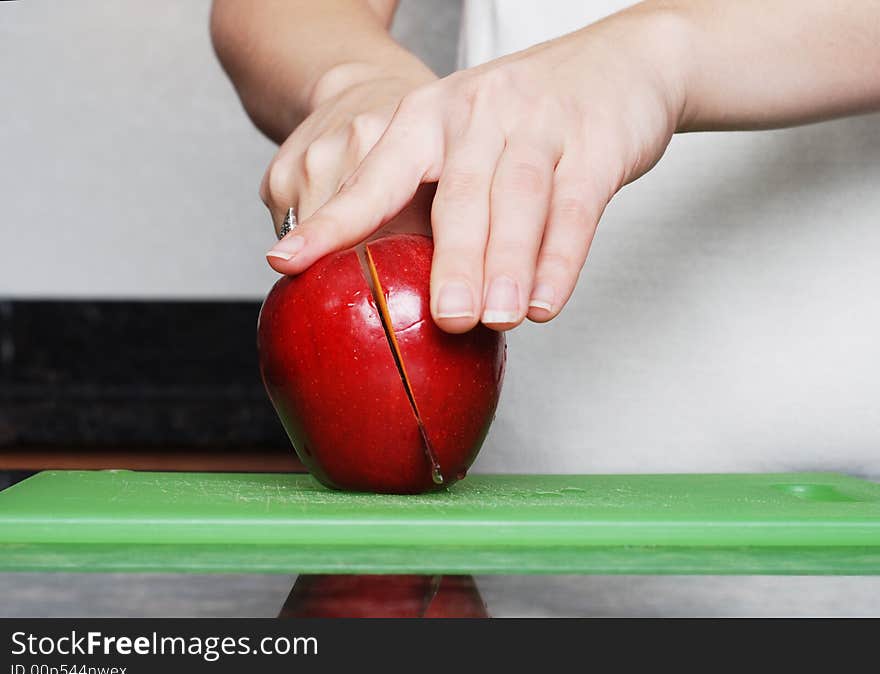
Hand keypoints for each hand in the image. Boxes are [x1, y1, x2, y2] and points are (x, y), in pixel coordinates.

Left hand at [266, 8, 688, 332]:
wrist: (621, 61)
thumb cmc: (527, 117)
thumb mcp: (464, 137)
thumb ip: (430, 199)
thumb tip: (387, 285)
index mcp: (429, 117)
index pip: (375, 176)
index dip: (332, 222)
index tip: (287, 263)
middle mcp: (478, 112)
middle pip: (458, 195)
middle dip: (449, 262)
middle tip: (444, 321)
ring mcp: (539, 124)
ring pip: (517, 199)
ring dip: (505, 265)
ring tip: (495, 320)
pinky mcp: (595, 143)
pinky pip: (576, 206)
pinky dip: (561, 259)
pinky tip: (546, 304)